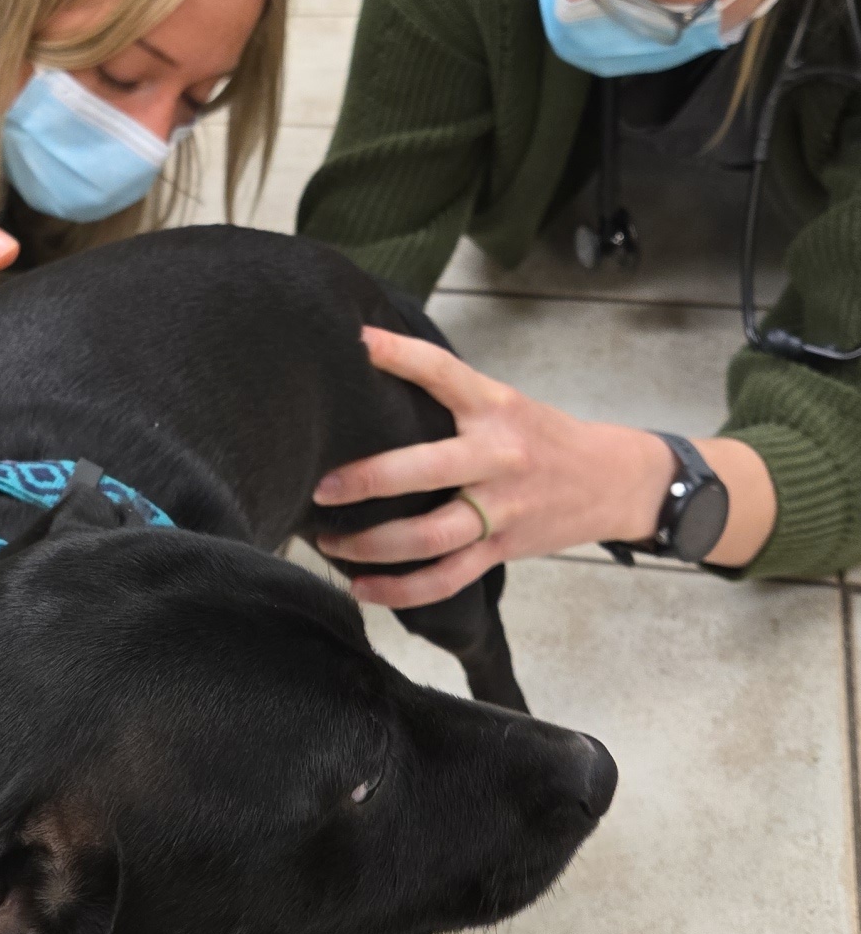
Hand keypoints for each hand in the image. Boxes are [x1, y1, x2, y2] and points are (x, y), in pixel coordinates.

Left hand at [311, 326, 674, 608]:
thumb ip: (452, 397)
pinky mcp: (502, 547)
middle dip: (370, 480)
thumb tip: (374, 374)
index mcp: (494, 407)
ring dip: (373, 545)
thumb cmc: (542, 436)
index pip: (443, 372)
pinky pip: (447, 578)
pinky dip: (403, 591)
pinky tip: (363, 589)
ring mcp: (501, 508)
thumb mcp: (504, 400)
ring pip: (431, 536)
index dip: (400, 354)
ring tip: (330, 542)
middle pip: (427, 470)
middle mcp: (497, 456)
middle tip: (322, 487)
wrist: (612, 480)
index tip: (357, 343)